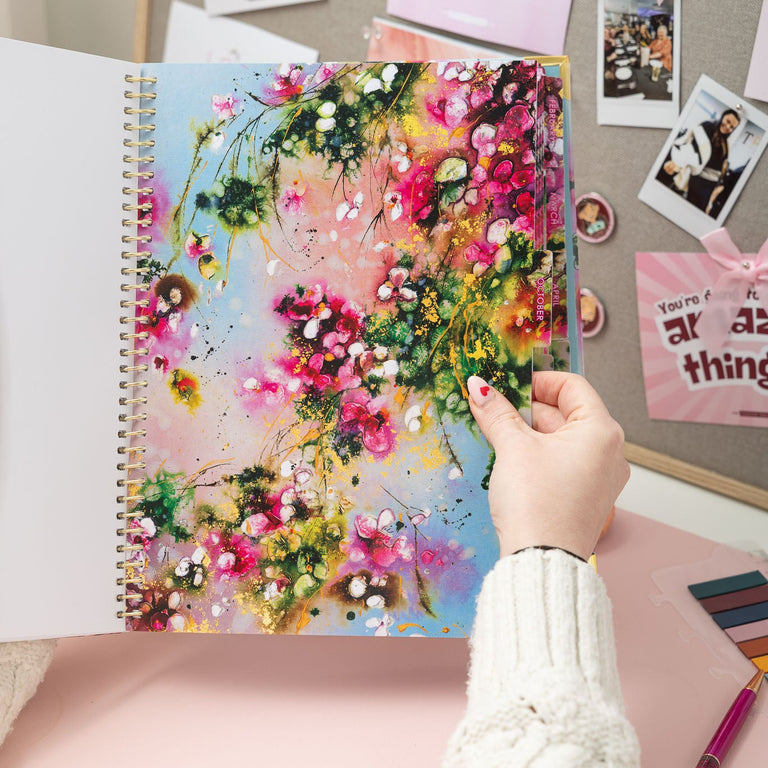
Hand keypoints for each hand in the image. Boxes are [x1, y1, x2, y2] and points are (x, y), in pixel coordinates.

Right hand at [467, 372, 629, 560]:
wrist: (542, 560)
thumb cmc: (537, 504)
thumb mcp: (513, 448)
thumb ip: (497, 413)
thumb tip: (480, 387)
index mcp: (601, 431)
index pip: (572, 386)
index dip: (538, 381)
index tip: (509, 385)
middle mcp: (610, 452)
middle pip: (566, 412)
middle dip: (528, 408)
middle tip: (495, 408)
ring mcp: (600, 476)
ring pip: (563, 439)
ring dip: (531, 431)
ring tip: (499, 433)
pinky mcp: (587, 496)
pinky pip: (564, 462)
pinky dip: (540, 454)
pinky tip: (513, 459)